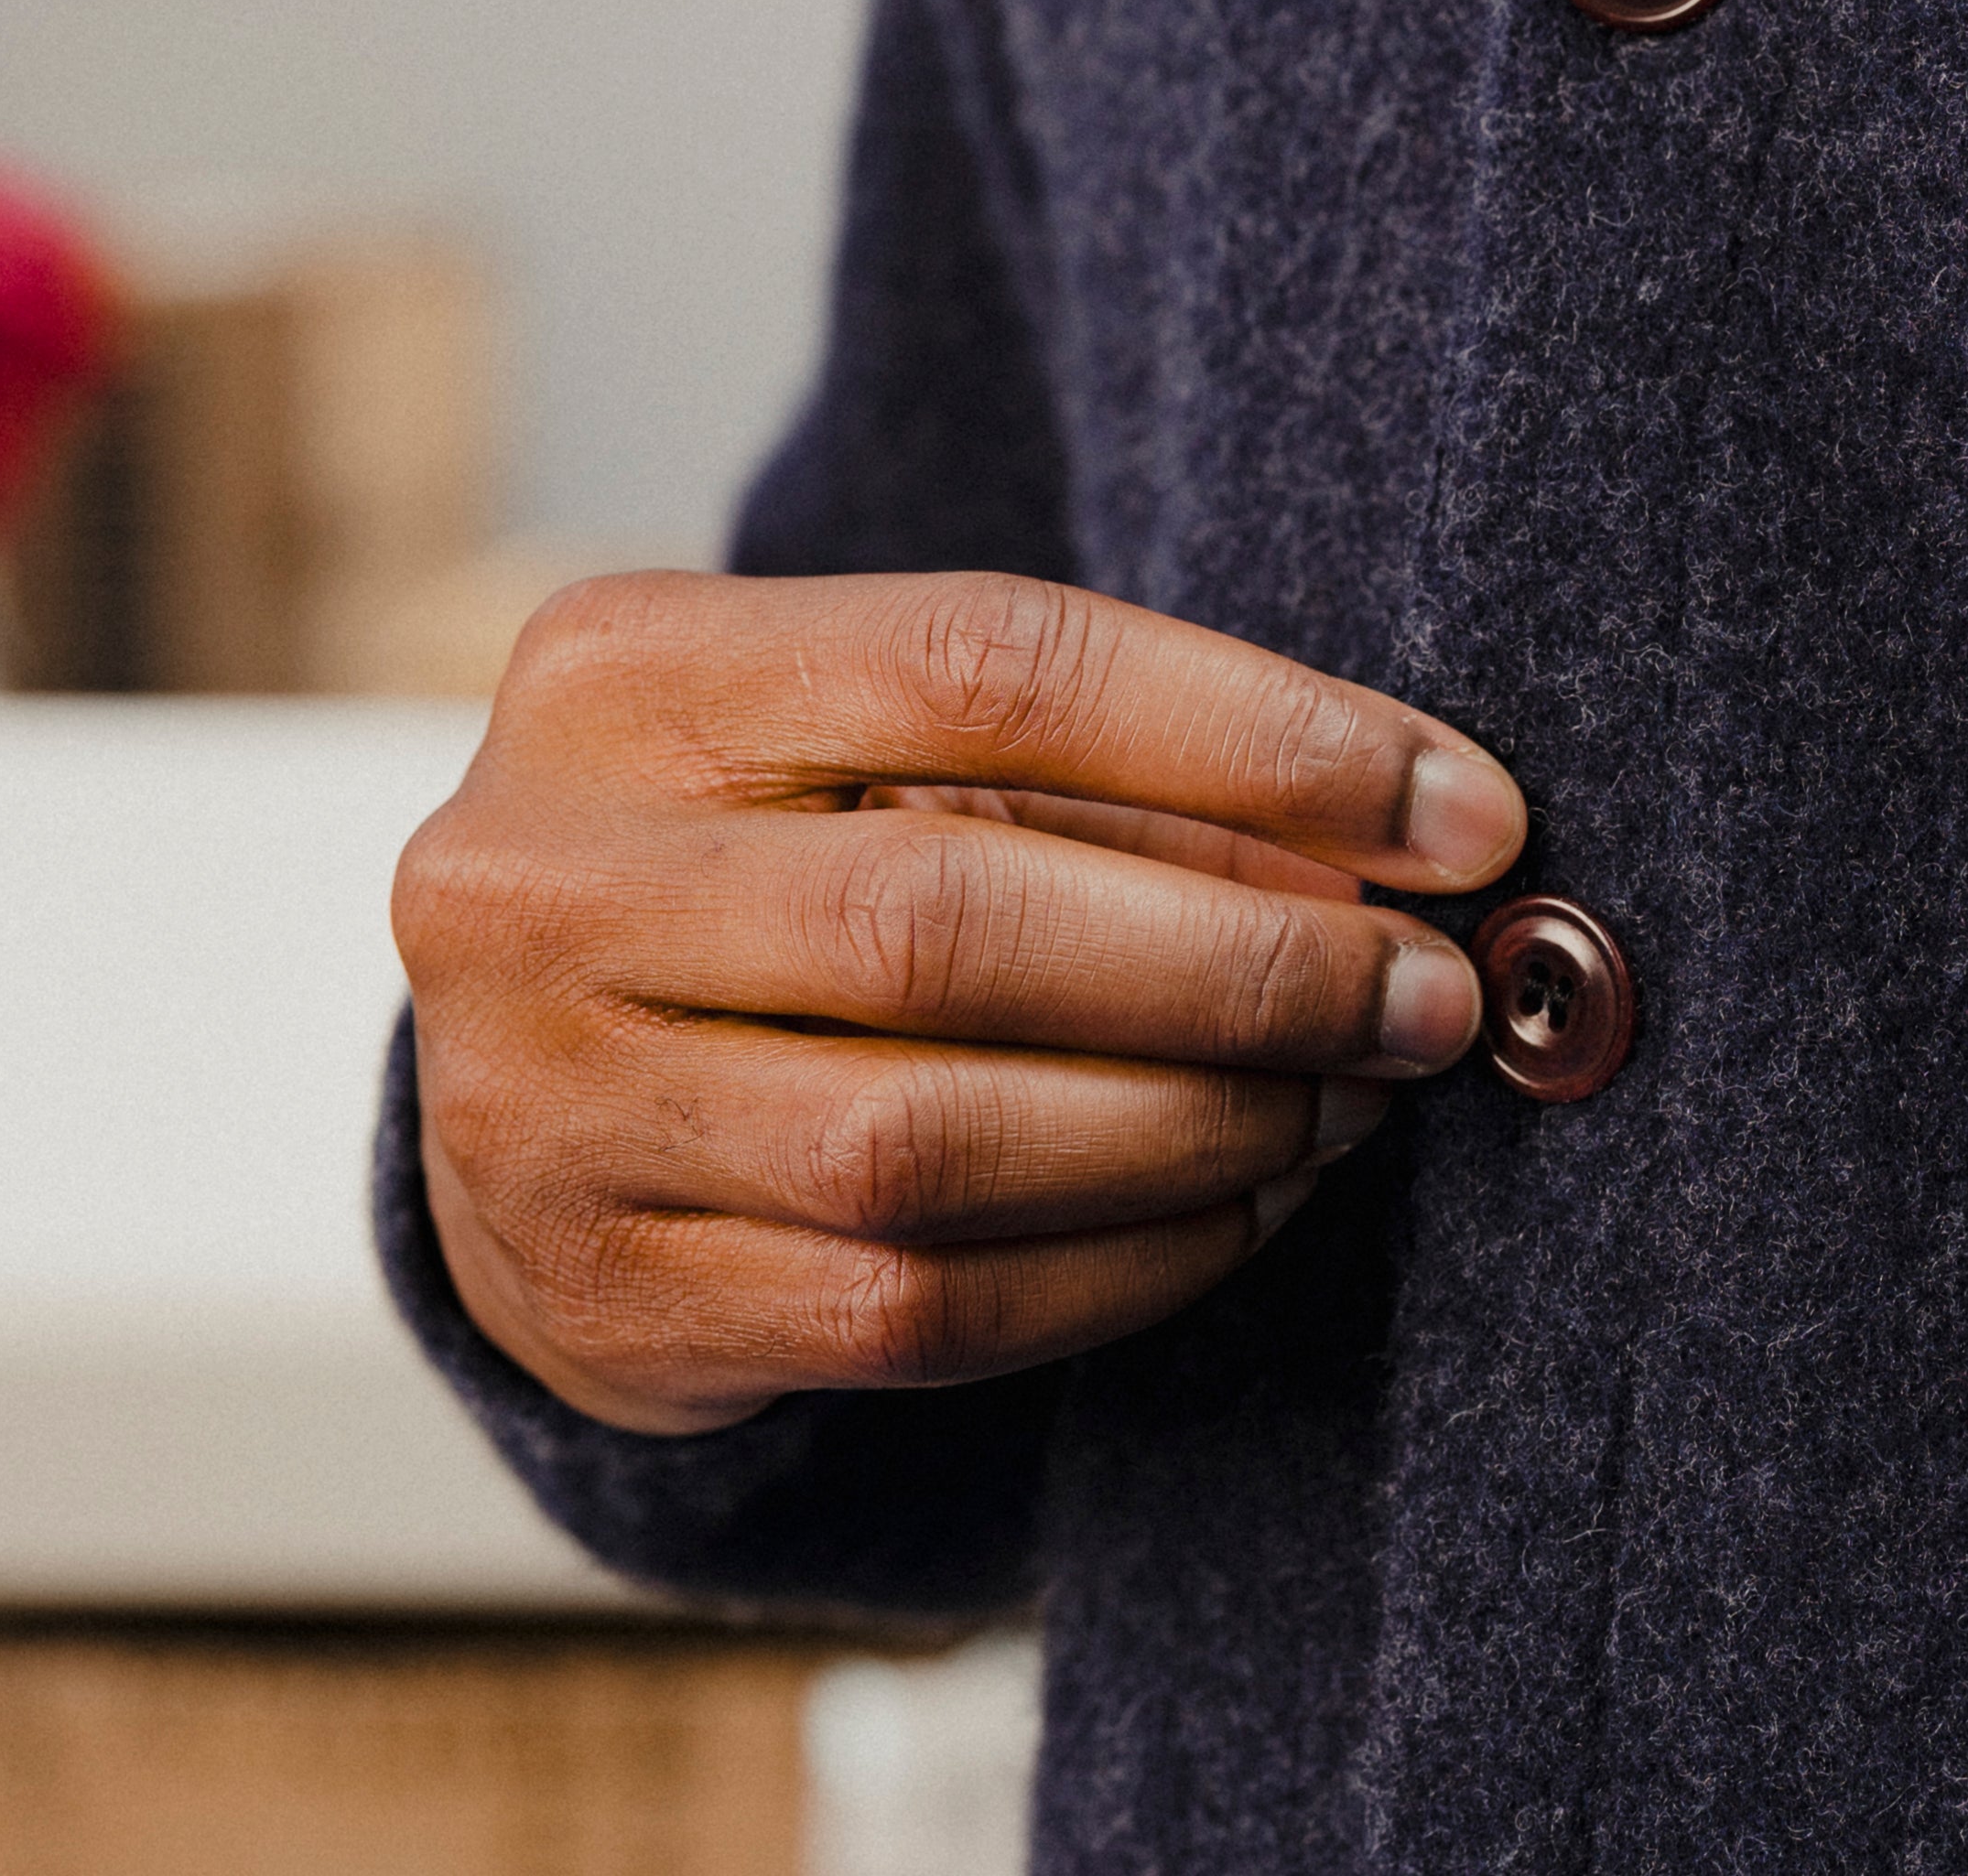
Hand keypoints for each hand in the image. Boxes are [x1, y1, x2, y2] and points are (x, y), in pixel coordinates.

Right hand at [393, 570, 1524, 1436]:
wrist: (507, 1055)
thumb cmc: (762, 844)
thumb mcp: (870, 735)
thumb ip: (1099, 771)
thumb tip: (1408, 843)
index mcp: (623, 675)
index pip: (986, 661)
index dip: (1254, 732)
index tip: (1460, 811)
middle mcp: (539, 883)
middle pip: (948, 919)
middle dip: (1242, 963)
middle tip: (1427, 992)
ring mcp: (546, 1109)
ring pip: (937, 1142)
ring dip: (1201, 1127)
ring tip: (1353, 1099)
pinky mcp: (613, 1302)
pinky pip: (915, 1305)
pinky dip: (1124, 1262)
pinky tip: (1245, 1209)